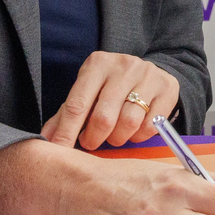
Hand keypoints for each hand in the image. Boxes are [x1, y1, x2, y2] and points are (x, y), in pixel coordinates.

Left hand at [41, 52, 179, 150]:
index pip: (77, 104)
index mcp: (97, 64)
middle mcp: (124, 65)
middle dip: (94, 138)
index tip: (60, 151)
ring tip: (113, 137)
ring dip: (117, 139)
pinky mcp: (168, 88)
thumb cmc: (109, 87)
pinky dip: (139, 136)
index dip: (67, 132)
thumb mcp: (87, 93)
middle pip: (104, 117)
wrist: (148, 72)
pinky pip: (151, 125)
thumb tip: (46, 139)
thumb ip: (66, 115)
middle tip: (91, 143)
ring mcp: (148, 75)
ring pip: (129, 123)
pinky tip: (133, 131)